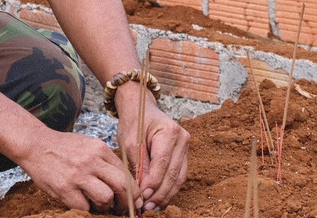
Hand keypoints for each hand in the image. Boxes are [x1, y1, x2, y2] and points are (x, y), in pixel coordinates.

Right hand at [17, 129, 139, 212]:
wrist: (36, 145)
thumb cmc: (64, 148)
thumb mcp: (89, 145)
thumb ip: (105, 161)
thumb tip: (125, 183)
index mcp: (100, 149)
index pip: (126, 173)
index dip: (134, 190)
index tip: (135, 200)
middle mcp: (91, 161)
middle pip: (122, 186)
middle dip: (127, 202)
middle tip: (124, 208)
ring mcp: (77, 175)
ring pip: (105, 198)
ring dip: (105, 206)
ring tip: (100, 204)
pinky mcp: (64, 189)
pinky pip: (84, 207)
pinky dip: (86, 208)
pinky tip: (82, 202)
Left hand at [116, 93, 189, 210]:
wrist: (141, 108)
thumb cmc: (134, 122)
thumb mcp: (130, 142)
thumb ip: (139, 165)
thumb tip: (143, 190)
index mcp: (169, 131)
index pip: (163, 163)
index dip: (153, 182)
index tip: (143, 196)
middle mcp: (183, 139)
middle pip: (173, 173)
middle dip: (160, 193)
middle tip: (146, 207)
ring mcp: (186, 147)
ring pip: (179, 178)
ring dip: (166, 195)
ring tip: (152, 207)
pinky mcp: (184, 155)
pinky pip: (179, 176)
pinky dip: (169, 190)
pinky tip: (158, 200)